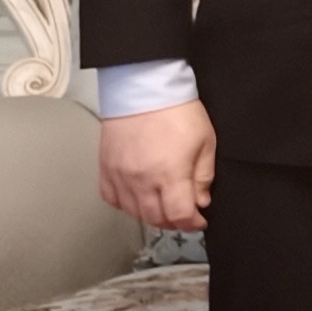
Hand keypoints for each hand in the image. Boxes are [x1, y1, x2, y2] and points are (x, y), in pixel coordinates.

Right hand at [97, 99, 214, 230]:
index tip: (198, 220)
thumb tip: (201, 201)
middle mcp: (141, 180)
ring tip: (163, 206)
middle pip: (155, 218)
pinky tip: (138, 197)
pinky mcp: (105, 169)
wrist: (144, 88)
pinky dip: (125, 204)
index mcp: (169, 174)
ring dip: (151, 215)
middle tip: (183, 215)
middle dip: (173, 221)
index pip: (179, 216)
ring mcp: (120, 176)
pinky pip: (112, 199)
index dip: (192, 223)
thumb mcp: (205, 141)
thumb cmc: (177, 110)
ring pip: (133, 212)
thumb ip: (204, 176)